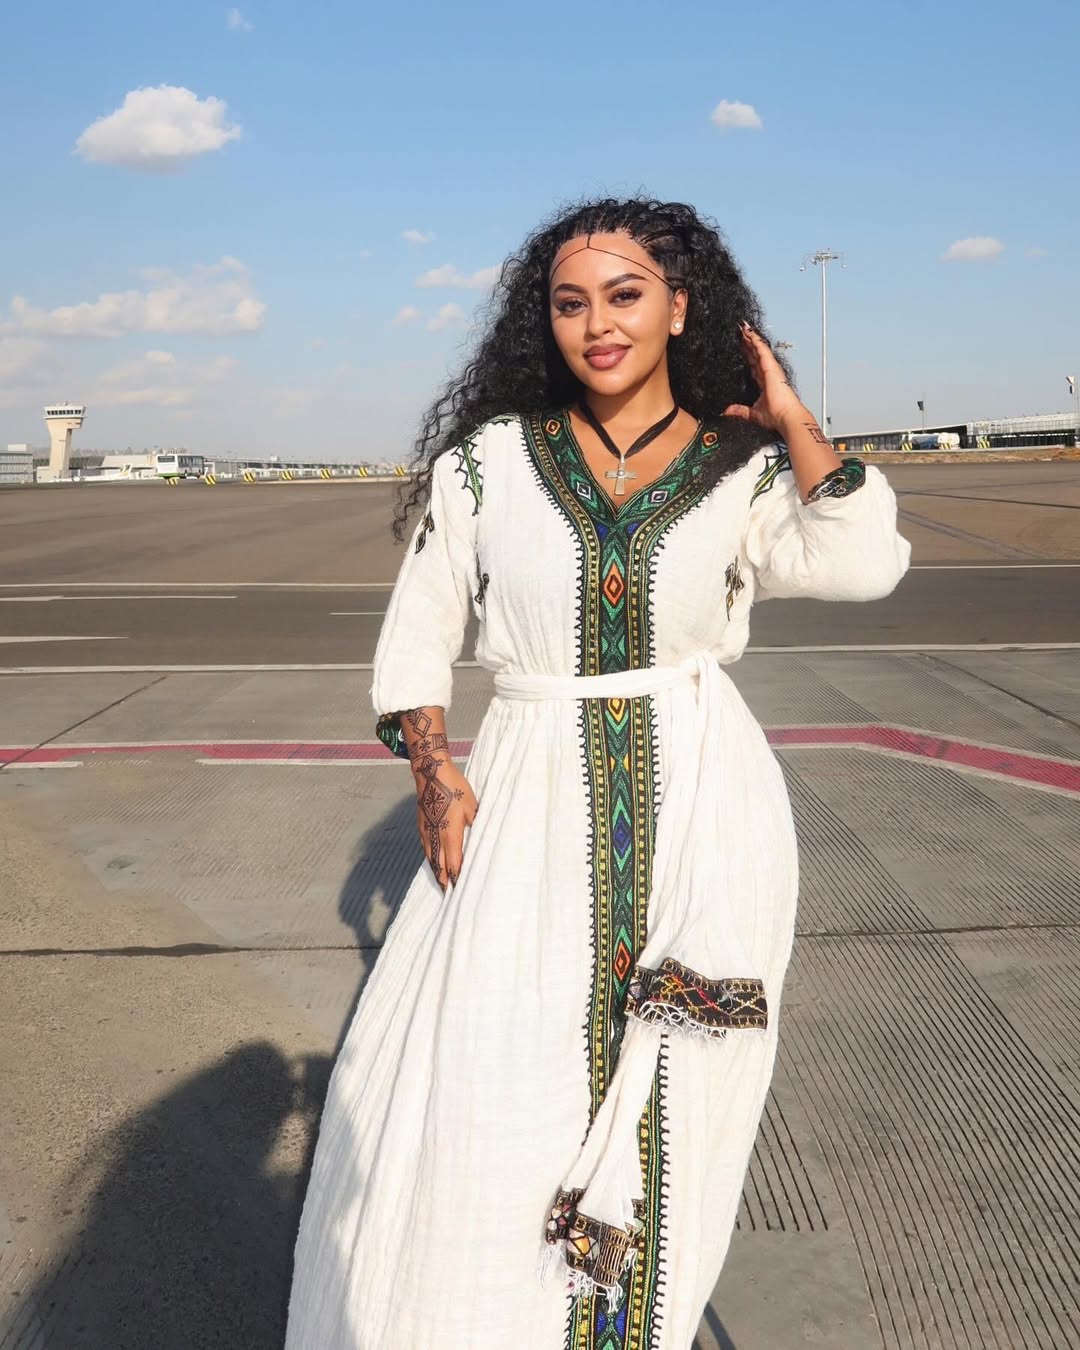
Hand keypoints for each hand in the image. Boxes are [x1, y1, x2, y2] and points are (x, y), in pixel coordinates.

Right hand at [412, 753, 477, 889]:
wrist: (431, 773)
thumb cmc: (454, 788)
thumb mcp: (472, 807)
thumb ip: (477, 825)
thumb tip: (483, 838)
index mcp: (450, 833)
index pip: (454, 863)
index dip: (457, 877)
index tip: (461, 890)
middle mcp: (436, 836)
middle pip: (438, 866)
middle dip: (444, 881)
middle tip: (450, 895)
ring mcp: (426, 831)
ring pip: (430, 858)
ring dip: (436, 872)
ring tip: (442, 884)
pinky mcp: (422, 826)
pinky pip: (426, 849)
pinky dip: (431, 859)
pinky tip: (434, 862)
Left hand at [722, 322, 808, 433]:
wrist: (786, 417)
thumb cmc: (776, 416)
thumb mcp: (752, 414)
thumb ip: (740, 411)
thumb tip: (727, 411)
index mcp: (765, 384)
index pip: (754, 366)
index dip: (748, 357)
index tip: (741, 349)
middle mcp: (768, 374)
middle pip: (755, 355)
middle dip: (748, 345)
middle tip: (740, 334)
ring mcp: (770, 369)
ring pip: (758, 349)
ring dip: (751, 338)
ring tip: (743, 328)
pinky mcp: (771, 367)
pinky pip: (761, 349)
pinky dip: (755, 340)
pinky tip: (749, 332)